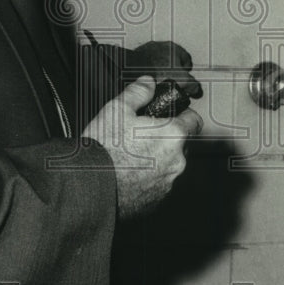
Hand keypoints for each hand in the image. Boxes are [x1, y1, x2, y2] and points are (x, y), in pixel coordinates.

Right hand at [82, 75, 203, 220]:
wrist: (89, 187)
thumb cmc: (104, 149)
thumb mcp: (117, 109)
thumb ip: (138, 93)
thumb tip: (148, 83)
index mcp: (173, 136)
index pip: (194, 121)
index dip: (182, 116)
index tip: (171, 116)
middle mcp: (177, 162)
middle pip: (181, 145)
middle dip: (166, 139)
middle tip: (141, 135)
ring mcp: (167, 184)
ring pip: (170, 166)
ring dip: (157, 160)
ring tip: (130, 156)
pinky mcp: (156, 202)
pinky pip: (158, 186)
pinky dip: (148, 180)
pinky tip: (127, 174)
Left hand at [125, 41, 202, 98]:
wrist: (130, 70)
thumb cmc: (156, 72)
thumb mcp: (181, 80)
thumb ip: (192, 85)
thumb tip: (196, 89)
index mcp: (173, 47)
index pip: (187, 59)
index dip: (188, 73)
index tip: (186, 81)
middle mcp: (159, 46)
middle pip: (172, 61)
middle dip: (173, 72)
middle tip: (172, 83)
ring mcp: (146, 50)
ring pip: (157, 63)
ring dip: (159, 72)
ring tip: (158, 84)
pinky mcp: (135, 57)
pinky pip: (145, 66)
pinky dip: (147, 73)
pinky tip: (146, 82)